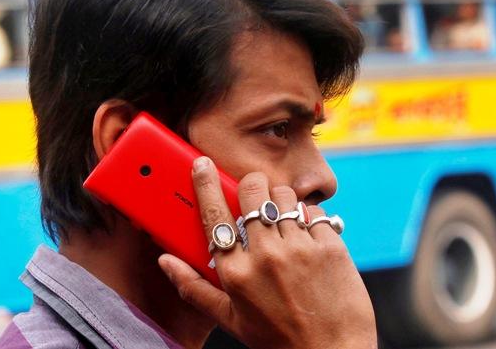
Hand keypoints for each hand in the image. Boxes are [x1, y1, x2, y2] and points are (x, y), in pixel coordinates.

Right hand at [158, 156, 376, 348]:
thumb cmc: (278, 339)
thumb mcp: (230, 319)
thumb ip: (194, 287)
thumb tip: (165, 261)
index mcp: (236, 272)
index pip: (214, 214)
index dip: (205, 183)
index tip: (202, 164)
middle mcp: (266, 255)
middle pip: (252, 191)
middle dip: (251, 186)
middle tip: (254, 198)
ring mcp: (300, 248)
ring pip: (283, 195)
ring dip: (280, 200)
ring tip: (282, 222)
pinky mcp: (330, 246)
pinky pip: (314, 212)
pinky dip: (309, 218)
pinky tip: (307, 237)